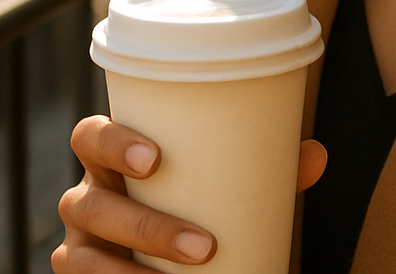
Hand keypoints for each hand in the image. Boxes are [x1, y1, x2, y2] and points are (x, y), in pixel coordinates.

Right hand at [52, 115, 327, 271]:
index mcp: (113, 157)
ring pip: (81, 259)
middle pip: (86, 203)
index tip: (156, 159)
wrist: (183, 255)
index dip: (112, 142)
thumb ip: (269, 169)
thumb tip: (317, 155)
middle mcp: (87, 197)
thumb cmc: (199, 197)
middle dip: (144, 226)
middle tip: (205, 244)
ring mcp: (79, 244)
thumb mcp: (227, 184)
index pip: (89, 135)